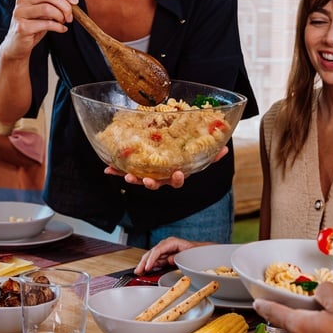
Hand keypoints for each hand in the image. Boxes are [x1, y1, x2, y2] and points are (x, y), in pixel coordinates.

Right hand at [0, 0, 75, 61]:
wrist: (18, 45)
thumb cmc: (34, 26)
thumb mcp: (47, 9)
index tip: (75, 1)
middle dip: (65, 6)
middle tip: (70, 16)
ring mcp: (20, 12)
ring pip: (48, 8)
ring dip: (61, 16)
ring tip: (64, 22)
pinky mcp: (22, 26)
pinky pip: (46, 23)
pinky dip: (58, 27)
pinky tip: (62, 29)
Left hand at [105, 146, 228, 189]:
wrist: (173, 155)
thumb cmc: (186, 156)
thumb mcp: (200, 156)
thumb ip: (213, 154)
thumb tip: (225, 148)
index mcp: (176, 174)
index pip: (178, 179)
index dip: (178, 178)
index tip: (179, 173)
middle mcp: (162, 177)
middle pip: (157, 184)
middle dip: (151, 183)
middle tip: (148, 180)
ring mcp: (149, 175)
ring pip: (140, 180)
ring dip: (133, 178)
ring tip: (127, 175)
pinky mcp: (137, 170)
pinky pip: (126, 171)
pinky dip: (117, 170)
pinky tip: (107, 168)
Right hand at [136, 236, 205, 272]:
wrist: (204, 252)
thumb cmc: (198, 251)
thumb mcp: (190, 254)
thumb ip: (179, 256)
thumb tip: (169, 259)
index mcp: (172, 242)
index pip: (158, 250)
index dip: (151, 259)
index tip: (147, 267)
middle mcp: (167, 245)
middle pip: (152, 253)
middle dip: (144, 262)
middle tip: (138, 270)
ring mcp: (166, 251)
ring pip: (152, 257)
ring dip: (145, 265)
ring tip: (138, 272)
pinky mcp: (166, 257)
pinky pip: (156, 261)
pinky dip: (150, 266)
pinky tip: (146, 271)